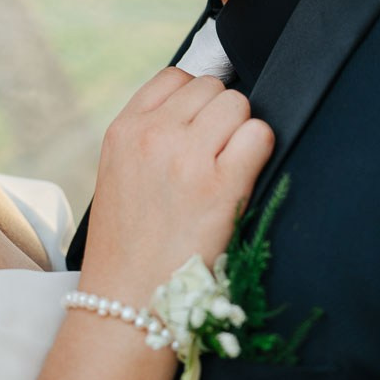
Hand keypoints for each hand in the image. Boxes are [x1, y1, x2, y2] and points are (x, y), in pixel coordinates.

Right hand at [81, 68, 273, 303]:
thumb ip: (148, 135)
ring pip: (237, 104)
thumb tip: (200, 109)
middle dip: (221, 115)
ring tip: (230, 168)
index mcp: (123, 130)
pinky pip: (259, 135)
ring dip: (241, 131)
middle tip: (217, 154)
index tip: (201, 126)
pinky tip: (245, 177)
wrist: (127, 302)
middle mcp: (153, 135)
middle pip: (212, 88)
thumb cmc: (128, 244)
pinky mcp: (221, 187)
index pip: (175, 77)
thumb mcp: (119, 173)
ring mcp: (187, 158)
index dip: (196, 99)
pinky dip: (260, 149)